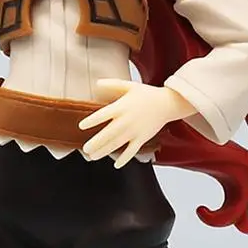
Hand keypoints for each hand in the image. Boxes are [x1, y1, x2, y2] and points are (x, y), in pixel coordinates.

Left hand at [79, 79, 196, 167]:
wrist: (167, 104)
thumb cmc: (147, 94)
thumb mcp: (129, 85)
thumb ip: (113, 84)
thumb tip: (97, 82)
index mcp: (121, 107)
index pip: (102, 115)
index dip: (91, 121)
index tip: (81, 126)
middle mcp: (126, 121)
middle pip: (107, 134)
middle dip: (95, 143)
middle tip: (85, 149)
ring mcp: (134, 131)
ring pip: (116, 144)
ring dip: (104, 151)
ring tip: (93, 156)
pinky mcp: (142, 138)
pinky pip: (132, 151)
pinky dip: (124, 159)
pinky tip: (116, 165)